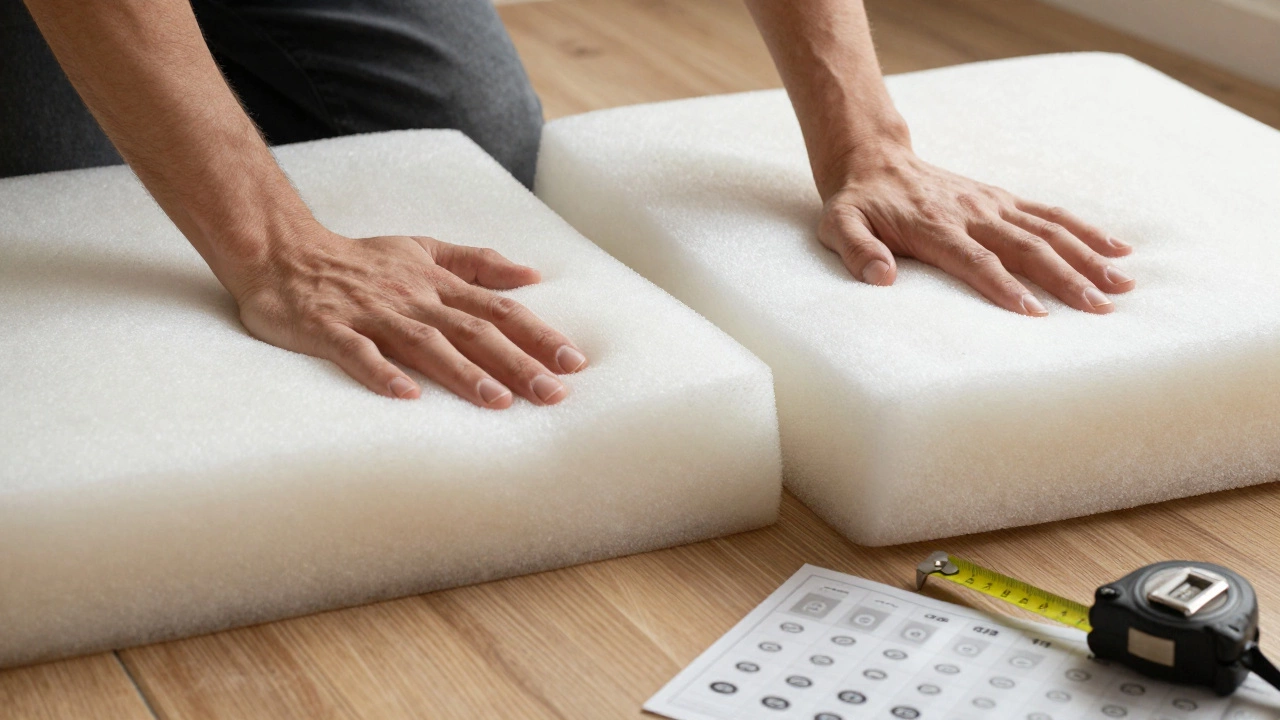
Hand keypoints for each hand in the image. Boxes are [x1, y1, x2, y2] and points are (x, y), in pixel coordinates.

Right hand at [231, 225, 587, 405]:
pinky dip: (382, 373)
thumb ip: (476, 262)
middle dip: (516, 363)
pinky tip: (407, 397)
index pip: (498, 310)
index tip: (573, 362)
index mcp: (436, 284)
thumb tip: (530, 273)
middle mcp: (412, 299)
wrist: (283, 251)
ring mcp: (371, 314)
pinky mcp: (330, 329)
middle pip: (473, 331)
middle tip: (554, 394)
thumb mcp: (422, 249)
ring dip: (463, 373)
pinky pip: (358, 352)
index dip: (537, 334)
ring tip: (498, 402)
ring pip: (425, 344)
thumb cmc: (359, 259)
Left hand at [818, 143, 1133, 314]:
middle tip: (1099, 309)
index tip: (1033, 313)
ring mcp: (992, 204)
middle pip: (1026, 247)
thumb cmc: (856, 205)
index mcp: (934, 227)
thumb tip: (880, 277)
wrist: (873, 161)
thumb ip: (857, 250)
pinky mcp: (1003, 199)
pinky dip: (1086, 231)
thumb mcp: (839, 227)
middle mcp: (972, 213)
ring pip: (1049, 230)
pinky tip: (1118, 249)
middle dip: (1065, 278)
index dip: (1004, 286)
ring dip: (1087, 257)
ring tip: (1122, 285)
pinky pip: (1051, 214)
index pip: (976, 260)